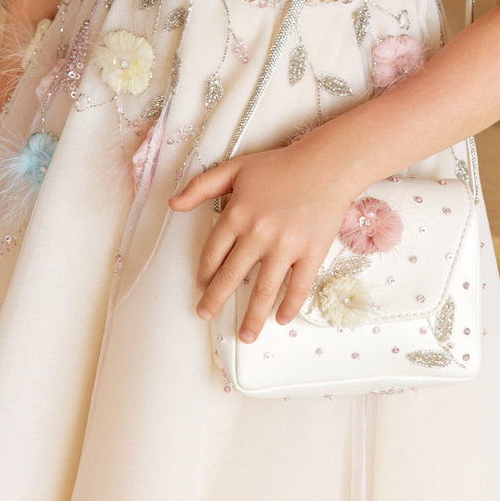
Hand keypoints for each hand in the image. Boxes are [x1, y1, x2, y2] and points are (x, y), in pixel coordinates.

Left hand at [169, 141, 355, 341]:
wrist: (327, 164)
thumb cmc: (280, 165)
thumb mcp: (236, 168)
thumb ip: (202, 186)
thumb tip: (172, 203)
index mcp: (237, 214)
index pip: (213, 253)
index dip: (204, 273)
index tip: (202, 284)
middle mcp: (258, 234)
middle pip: (231, 276)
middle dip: (215, 300)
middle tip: (205, 315)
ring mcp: (286, 246)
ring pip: (263, 290)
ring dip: (252, 317)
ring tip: (245, 335)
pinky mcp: (311, 253)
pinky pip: (298, 287)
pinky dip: (289, 306)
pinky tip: (281, 318)